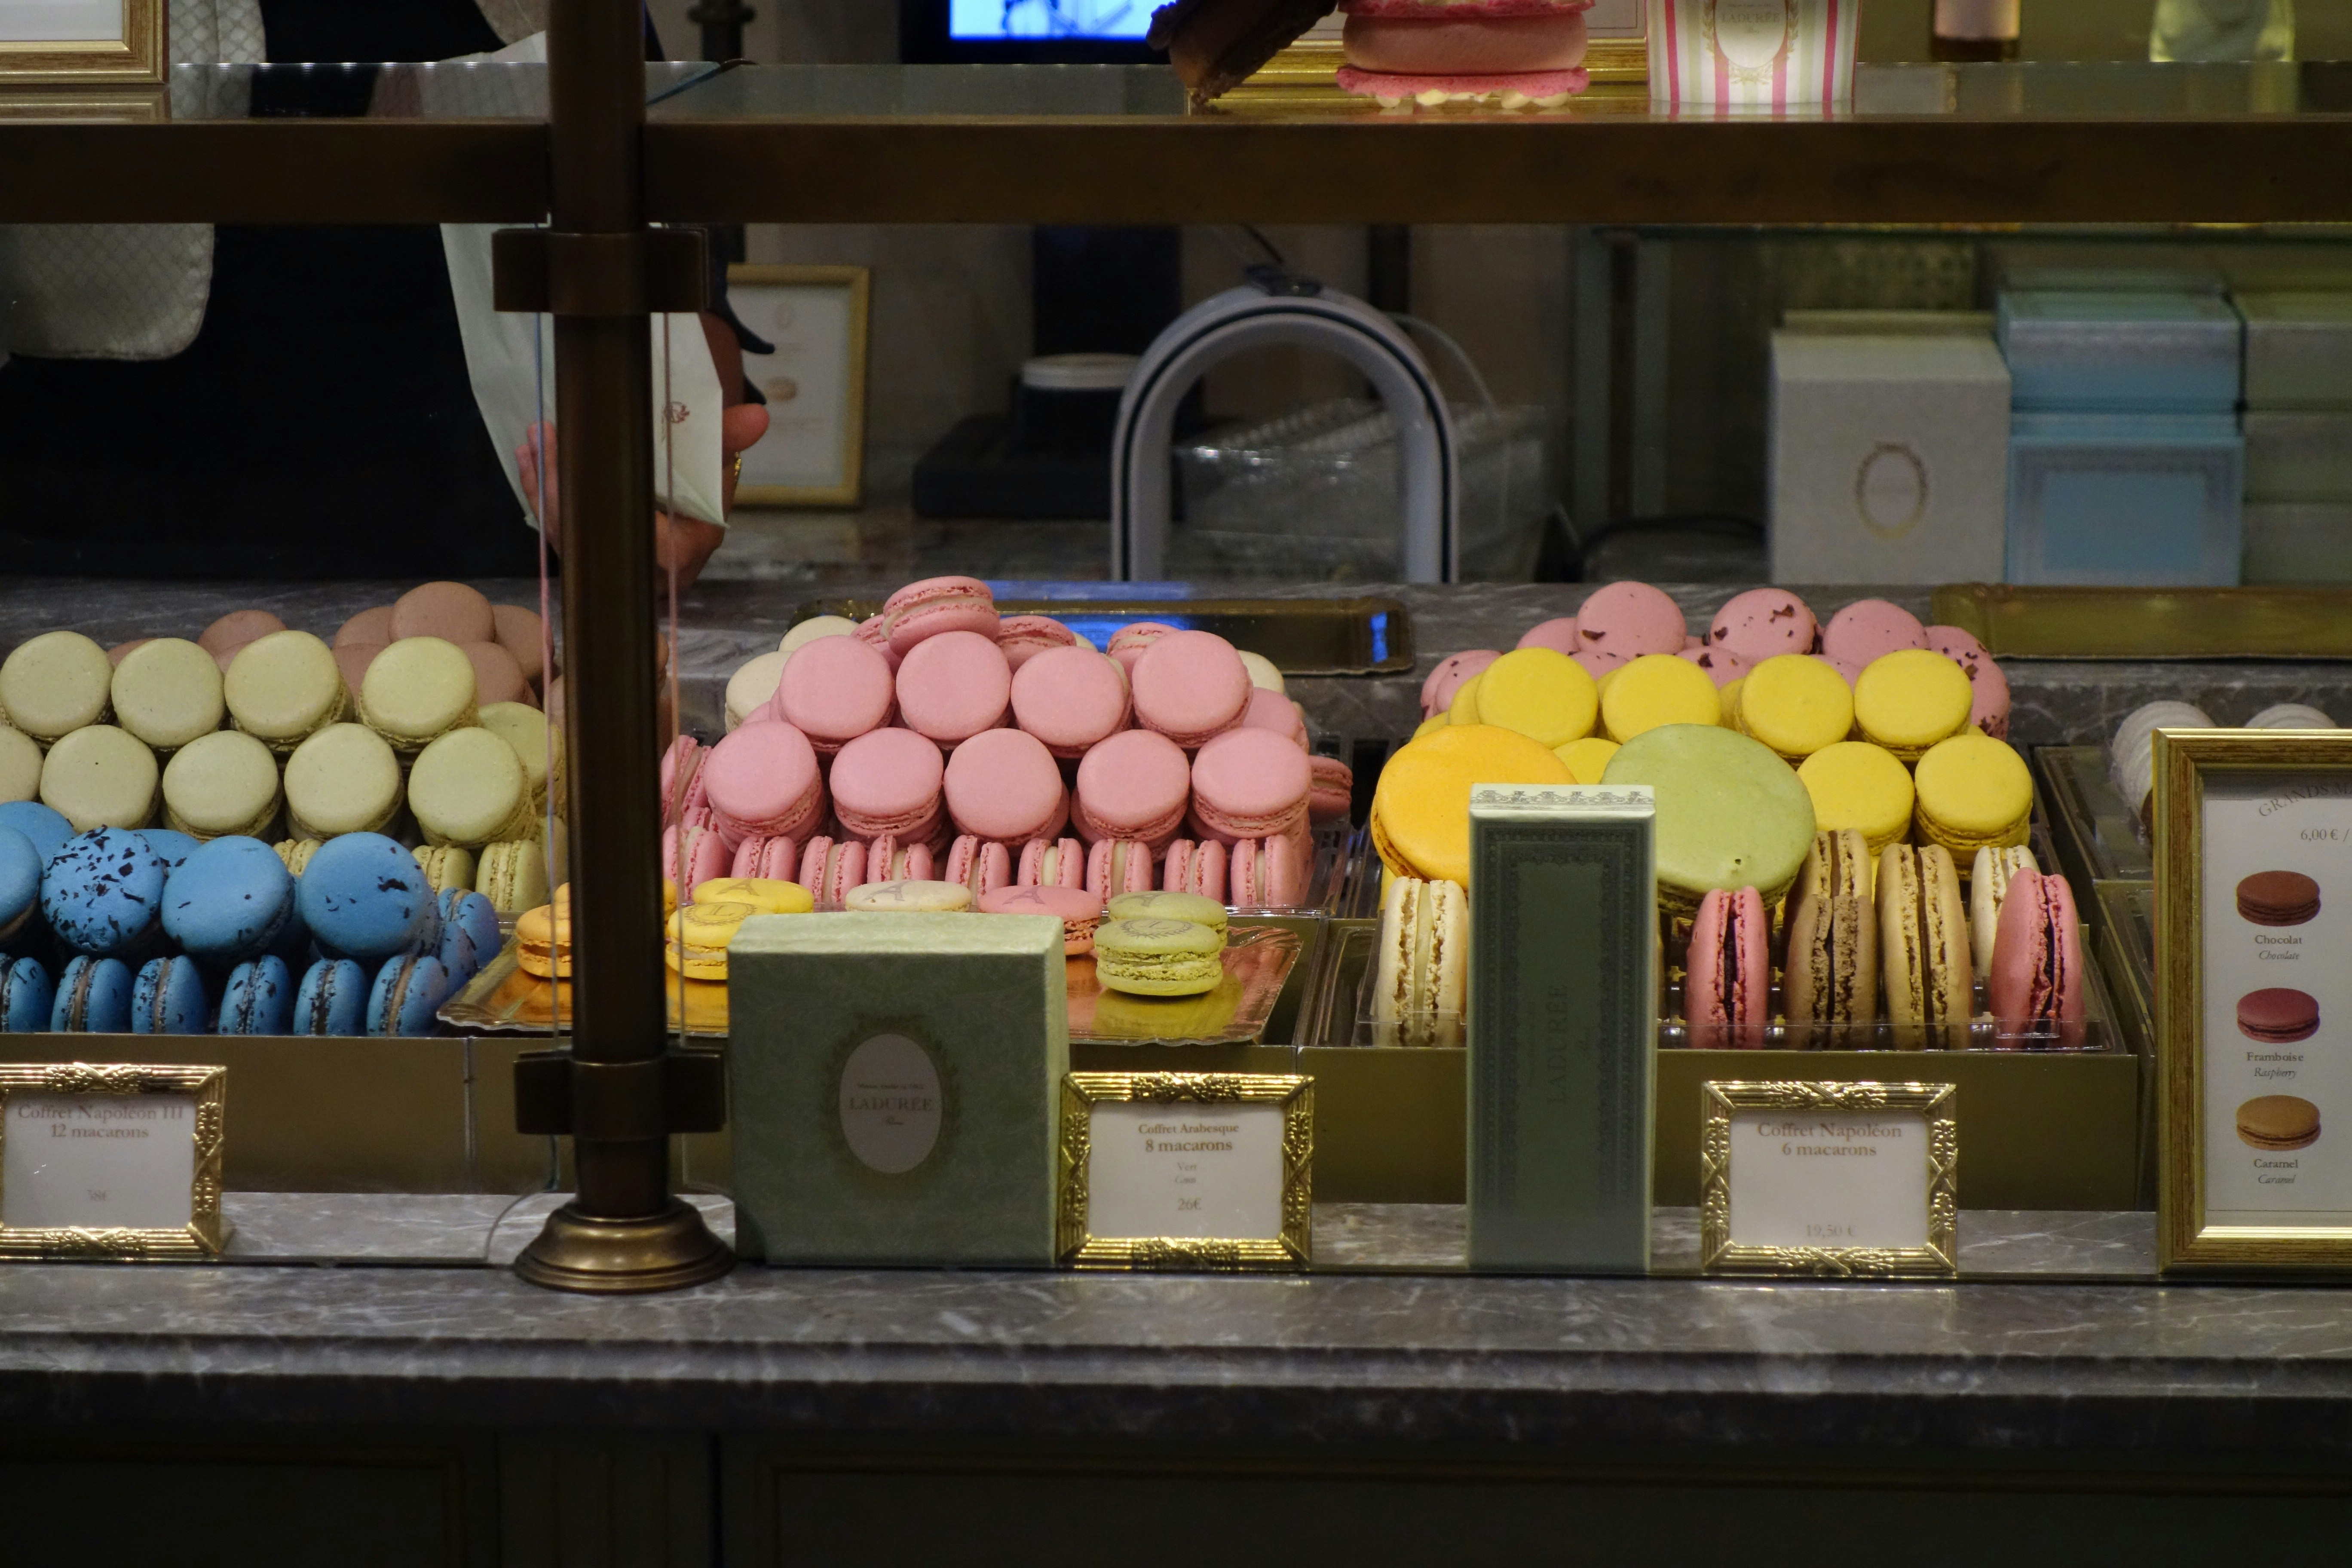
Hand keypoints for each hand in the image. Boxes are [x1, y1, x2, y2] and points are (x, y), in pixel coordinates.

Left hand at [517, 401, 766, 589]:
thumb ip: (728, 442)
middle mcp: (644, 568)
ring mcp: (611, 563)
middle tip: (548, 438)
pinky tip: (528, 457)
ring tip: (535, 439)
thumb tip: (758, 417)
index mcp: (683, 553)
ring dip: (546, 484)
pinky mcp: (587, 552)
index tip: (600, 466)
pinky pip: (556, 527)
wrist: (681, 503)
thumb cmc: (701, 486)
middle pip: (596, 537)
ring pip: (570, 534)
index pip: (653, 545)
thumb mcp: (716, 465)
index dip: (621, 513)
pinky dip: (540, 491)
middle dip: (564, 488)